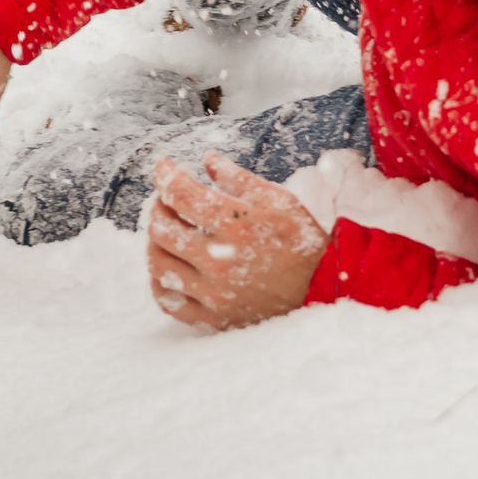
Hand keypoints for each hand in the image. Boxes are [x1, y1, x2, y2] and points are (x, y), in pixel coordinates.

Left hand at [146, 153, 328, 330]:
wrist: (323, 289)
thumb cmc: (302, 240)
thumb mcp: (279, 200)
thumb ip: (239, 179)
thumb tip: (208, 161)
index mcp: (237, 225)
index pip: (181, 194)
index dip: (165, 174)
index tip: (163, 166)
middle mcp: (220, 260)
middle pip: (161, 228)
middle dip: (158, 205)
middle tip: (166, 197)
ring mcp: (214, 293)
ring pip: (158, 264)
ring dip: (154, 240)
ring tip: (166, 229)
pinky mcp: (213, 318)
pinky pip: (169, 301)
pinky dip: (160, 281)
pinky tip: (169, 266)